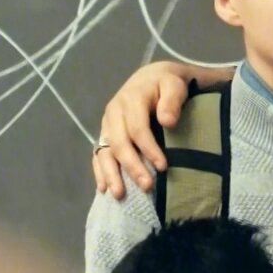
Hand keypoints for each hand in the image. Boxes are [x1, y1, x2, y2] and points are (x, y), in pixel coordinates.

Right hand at [91, 61, 230, 197]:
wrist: (151, 78)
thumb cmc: (167, 84)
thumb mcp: (174, 84)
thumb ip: (172, 100)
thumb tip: (167, 121)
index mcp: (131, 99)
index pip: (137, 128)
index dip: (149, 149)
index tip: (163, 167)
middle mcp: (114, 112)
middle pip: (119, 143)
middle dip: (132, 166)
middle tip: (146, 186)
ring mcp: (107, 124)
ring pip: (105, 150)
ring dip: (111, 174)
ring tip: (119, 195)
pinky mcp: (104, 133)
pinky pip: (97, 153)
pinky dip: (100, 171)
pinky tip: (103, 188)